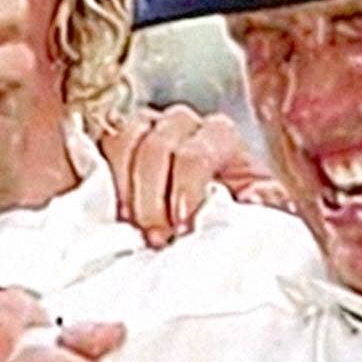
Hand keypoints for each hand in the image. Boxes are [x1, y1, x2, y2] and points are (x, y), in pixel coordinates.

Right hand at [102, 101, 284, 247]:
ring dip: (123, 187)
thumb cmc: (229, 217)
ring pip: (122, 139)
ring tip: (129, 224)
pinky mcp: (109, 144)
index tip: (183, 226)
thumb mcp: (258, 209)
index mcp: (219, 136)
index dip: (185, 188)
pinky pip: (96, 146)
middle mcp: (180, 125)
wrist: (200, 228)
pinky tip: (108, 210)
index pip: (196, 151)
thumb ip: (265, 201)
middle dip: (152, 196)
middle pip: (156, 144)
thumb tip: (253, 198)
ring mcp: (141, 129)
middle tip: (154, 236)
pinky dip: (99, 177)